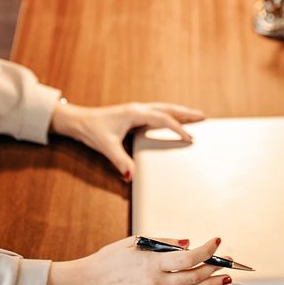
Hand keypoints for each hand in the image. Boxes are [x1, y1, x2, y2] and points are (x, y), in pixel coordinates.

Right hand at [43, 236, 230, 284]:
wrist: (88, 284)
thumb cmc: (107, 261)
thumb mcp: (133, 242)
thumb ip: (161, 242)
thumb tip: (184, 242)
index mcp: (152, 263)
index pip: (188, 257)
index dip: (206, 249)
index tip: (216, 241)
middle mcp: (156, 282)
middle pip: (194, 276)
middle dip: (214, 267)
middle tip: (227, 261)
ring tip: (224, 278)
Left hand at [50, 101, 204, 180]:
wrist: (78, 121)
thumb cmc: (91, 130)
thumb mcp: (106, 146)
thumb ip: (119, 160)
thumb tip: (131, 176)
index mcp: (135, 113)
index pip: (163, 120)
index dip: (178, 129)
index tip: (190, 139)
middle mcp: (138, 109)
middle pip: (168, 109)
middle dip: (186, 113)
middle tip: (204, 116)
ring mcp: (137, 110)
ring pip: (164, 108)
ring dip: (180, 112)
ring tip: (196, 116)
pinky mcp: (134, 114)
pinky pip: (158, 113)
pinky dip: (170, 115)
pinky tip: (174, 120)